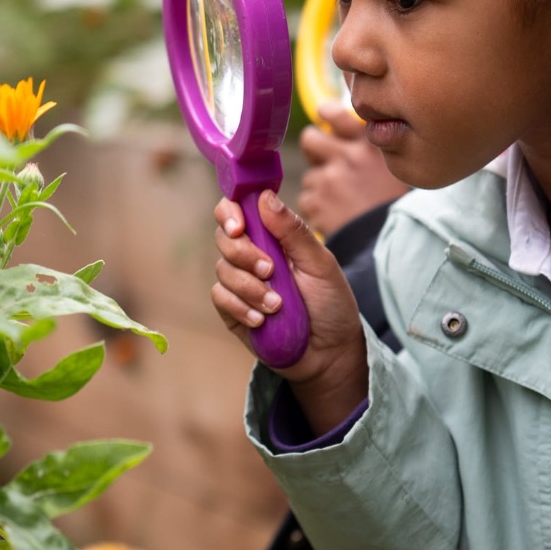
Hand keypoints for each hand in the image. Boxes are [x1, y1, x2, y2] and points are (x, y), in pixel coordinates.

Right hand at [212, 190, 367, 432]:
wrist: (329, 352)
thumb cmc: (330, 303)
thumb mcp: (321, 264)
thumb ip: (293, 231)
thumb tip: (265, 197)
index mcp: (274, 236)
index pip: (240, 210)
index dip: (231, 212)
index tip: (239, 226)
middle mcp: (253, 255)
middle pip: (224, 238)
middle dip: (244, 254)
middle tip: (271, 271)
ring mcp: (240, 282)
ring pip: (223, 270)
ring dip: (250, 288)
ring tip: (278, 305)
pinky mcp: (232, 309)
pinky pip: (220, 298)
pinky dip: (241, 307)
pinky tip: (262, 320)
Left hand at [298, 103, 408, 238]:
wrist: (392, 238)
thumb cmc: (396, 203)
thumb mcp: (394, 164)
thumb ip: (367, 146)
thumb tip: (343, 132)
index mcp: (367, 142)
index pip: (333, 113)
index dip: (325, 114)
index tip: (323, 118)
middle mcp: (346, 156)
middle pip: (310, 139)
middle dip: (313, 150)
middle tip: (325, 162)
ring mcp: (329, 179)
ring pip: (309, 176)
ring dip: (319, 187)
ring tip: (342, 200)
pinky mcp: (317, 202)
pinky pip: (307, 200)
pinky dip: (317, 208)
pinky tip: (336, 215)